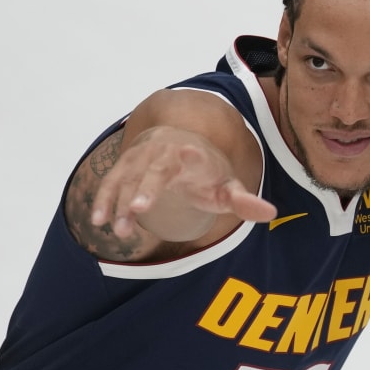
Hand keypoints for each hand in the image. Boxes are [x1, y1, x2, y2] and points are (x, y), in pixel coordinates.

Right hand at [90, 126, 274, 240]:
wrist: (180, 140)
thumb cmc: (207, 171)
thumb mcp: (228, 186)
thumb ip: (245, 201)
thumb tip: (271, 213)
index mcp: (195, 155)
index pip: (194, 155)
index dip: (191, 154)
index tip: (189, 152)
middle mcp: (165, 151)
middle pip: (155, 169)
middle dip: (146, 187)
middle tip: (140, 209)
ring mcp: (142, 156)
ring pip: (129, 177)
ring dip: (121, 202)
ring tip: (120, 229)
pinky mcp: (125, 164)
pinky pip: (112, 181)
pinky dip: (104, 198)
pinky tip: (98, 220)